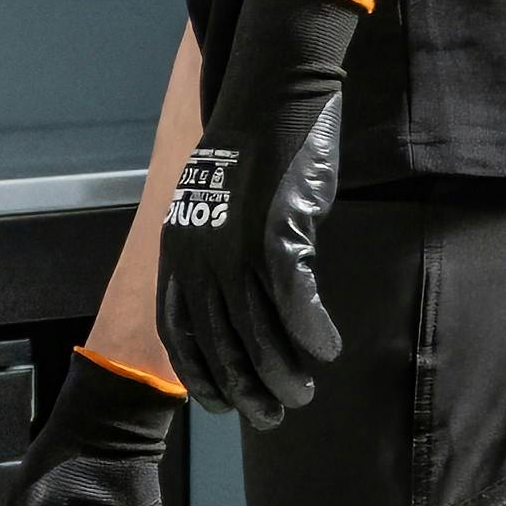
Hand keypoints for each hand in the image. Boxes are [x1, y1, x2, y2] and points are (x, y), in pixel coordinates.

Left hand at [161, 0, 372, 421]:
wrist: (271, 92)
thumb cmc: (253, 150)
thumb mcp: (219, 207)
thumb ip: (222, 255)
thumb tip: (247, 304)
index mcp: (178, 251)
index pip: (179, 334)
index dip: (200, 376)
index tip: (223, 404)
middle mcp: (199, 256)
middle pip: (221, 345)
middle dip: (247, 390)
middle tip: (274, 413)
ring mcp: (237, 247)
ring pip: (258, 333)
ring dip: (284, 372)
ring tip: (305, 391)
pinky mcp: (278, 232)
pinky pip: (295, 301)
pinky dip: (312, 332)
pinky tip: (328, 348)